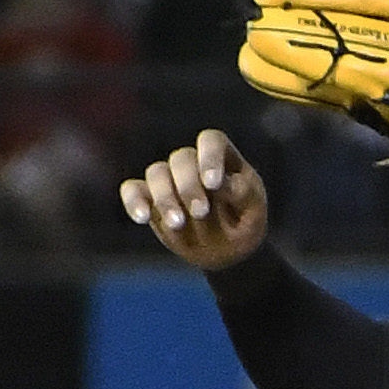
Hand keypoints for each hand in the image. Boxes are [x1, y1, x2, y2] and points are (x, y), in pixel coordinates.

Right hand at [119, 132, 268, 267]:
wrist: (228, 248)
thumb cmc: (244, 221)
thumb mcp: (254, 210)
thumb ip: (242, 194)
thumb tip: (222, 185)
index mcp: (222, 158)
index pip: (212, 141)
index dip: (209, 157)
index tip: (213, 183)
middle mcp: (193, 162)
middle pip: (182, 158)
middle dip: (189, 186)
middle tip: (200, 212)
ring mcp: (169, 178)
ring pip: (157, 173)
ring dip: (165, 198)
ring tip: (178, 224)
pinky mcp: (149, 196)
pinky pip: (133, 190)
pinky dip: (134, 201)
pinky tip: (142, 218)